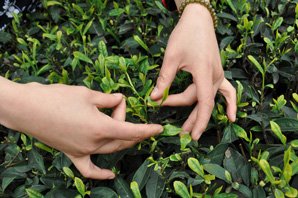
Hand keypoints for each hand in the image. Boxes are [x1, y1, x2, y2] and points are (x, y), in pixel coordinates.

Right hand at [0, 81, 162, 179]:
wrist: (27, 108)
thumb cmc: (57, 98)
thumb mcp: (88, 94)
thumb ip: (108, 99)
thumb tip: (120, 100)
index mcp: (100, 127)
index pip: (132, 131)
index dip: (148, 129)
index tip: (160, 129)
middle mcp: (94, 143)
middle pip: (121, 136)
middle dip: (127, 122)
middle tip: (118, 105)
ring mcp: (82, 151)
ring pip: (110, 148)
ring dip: (119, 136)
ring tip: (117, 122)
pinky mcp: (72, 153)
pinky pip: (89, 168)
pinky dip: (100, 173)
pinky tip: (110, 175)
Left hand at [150, 4, 235, 139]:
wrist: (198, 20)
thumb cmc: (185, 35)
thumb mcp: (171, 57)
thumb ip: (164, 80)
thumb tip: (154, 98)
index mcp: (204, 74)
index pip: (204, 104)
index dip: (198, 121)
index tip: (190, 135)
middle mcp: (215, 77)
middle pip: (201, 101)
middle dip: (190, 118)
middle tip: (179, 134)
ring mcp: (218, 75)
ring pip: (205, 97)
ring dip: (197, 112)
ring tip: (187, 127)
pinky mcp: (217, 72)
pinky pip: (226, 91)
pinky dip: (228, 103)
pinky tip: (231, 116)